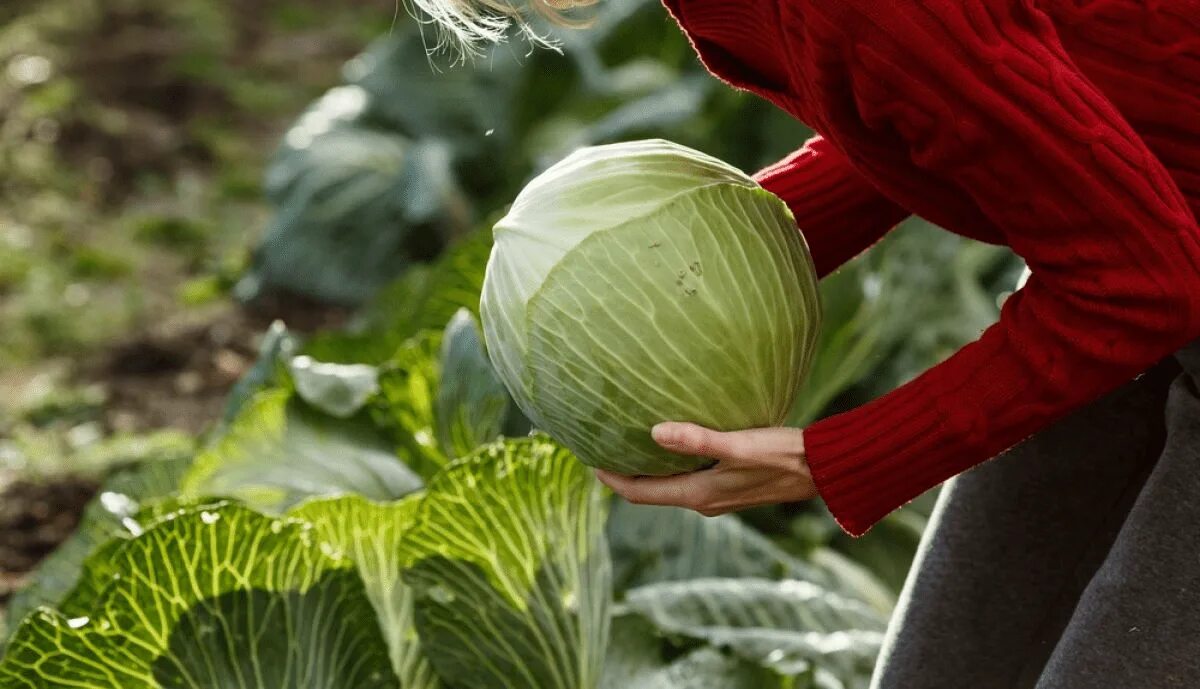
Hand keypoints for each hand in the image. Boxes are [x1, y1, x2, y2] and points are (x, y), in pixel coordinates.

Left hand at [595, 422, 815, 516]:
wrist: (822, 470)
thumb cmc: (783, 455)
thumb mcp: (739, 445)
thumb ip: (697, 439)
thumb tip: (653, 432)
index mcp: (699, 495)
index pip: (639, 492)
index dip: (610, 478)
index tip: (587, 458)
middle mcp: (703, 500)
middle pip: (648, 491)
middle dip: (622, 472)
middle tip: (599, 446)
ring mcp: (717, 494)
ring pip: (668, 484)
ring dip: (645, 468)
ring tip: (625, 442)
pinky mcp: (729, 484)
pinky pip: (686, 477)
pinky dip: (668, 464)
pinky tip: (668, 441)